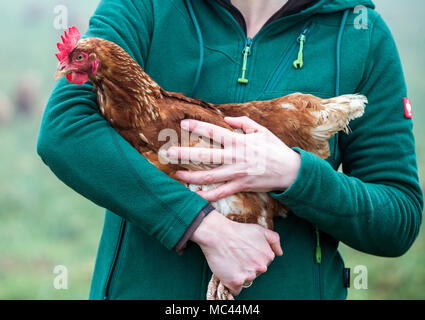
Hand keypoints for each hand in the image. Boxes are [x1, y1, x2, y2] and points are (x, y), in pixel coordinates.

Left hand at [167, 116, 300, 201]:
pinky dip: (207, 196)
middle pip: (205, 155)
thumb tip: (226, 118)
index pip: (214, 132)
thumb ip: (243, 123)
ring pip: (209, 176)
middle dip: (185, 153)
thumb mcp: (261, 131)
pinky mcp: (240, 186)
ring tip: (177, 174)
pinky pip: (220, 193)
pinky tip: (195, 196)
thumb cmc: (275, 148)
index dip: (198, 127)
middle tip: (169, 152)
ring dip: (191, 176)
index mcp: (239, 141)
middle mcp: (235, 157)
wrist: (290, 170)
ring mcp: (237, 173)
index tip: (183, 124)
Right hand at [191, 210, 282, 295]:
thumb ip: (274, 240)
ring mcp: (249, 275)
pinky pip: (235, 289)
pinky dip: (231, 283)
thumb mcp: (260, 230)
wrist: (217, 233)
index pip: (262, 264)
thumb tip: (280, 253)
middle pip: (254, 273)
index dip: (251, 258)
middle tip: (236, 255)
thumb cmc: (237, 231)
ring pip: (245, 280)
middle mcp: (261, 268)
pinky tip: (227, 270)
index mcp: (268, 256)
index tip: (243, 252)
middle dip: (246, 267)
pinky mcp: (235, 281)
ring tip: (230, 260)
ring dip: (238, 274)